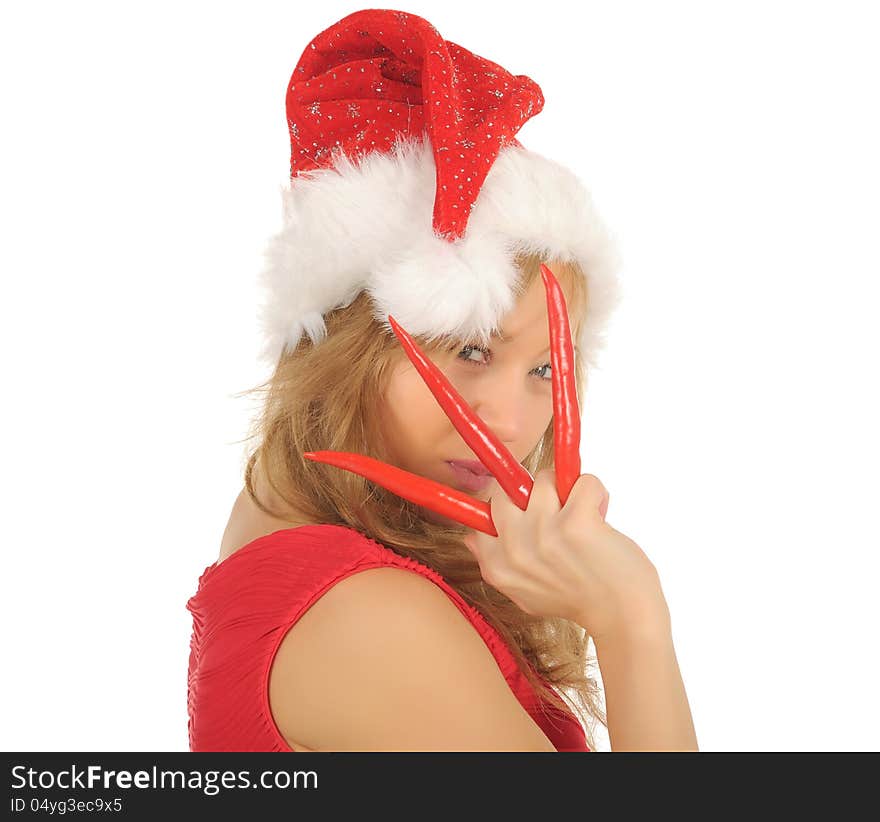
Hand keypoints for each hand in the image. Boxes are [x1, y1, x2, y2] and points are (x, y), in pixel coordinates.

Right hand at [303, 263, 664, 636]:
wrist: (627, 621)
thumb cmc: (584, 594)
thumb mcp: (529, 582)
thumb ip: (503, 550)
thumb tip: (486, 519)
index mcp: (489, 562)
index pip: (434, 512)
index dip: (377, 475)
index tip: (330, 453)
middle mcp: (504, 552)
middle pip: (502, 485)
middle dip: (534, 496)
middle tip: (561, 530)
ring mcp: (536, 540)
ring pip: (544, 481)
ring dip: (572, 498)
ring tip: (586, 536)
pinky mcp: (571, 529)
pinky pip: (585, 481)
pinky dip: (600, 494)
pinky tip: (604, 527)